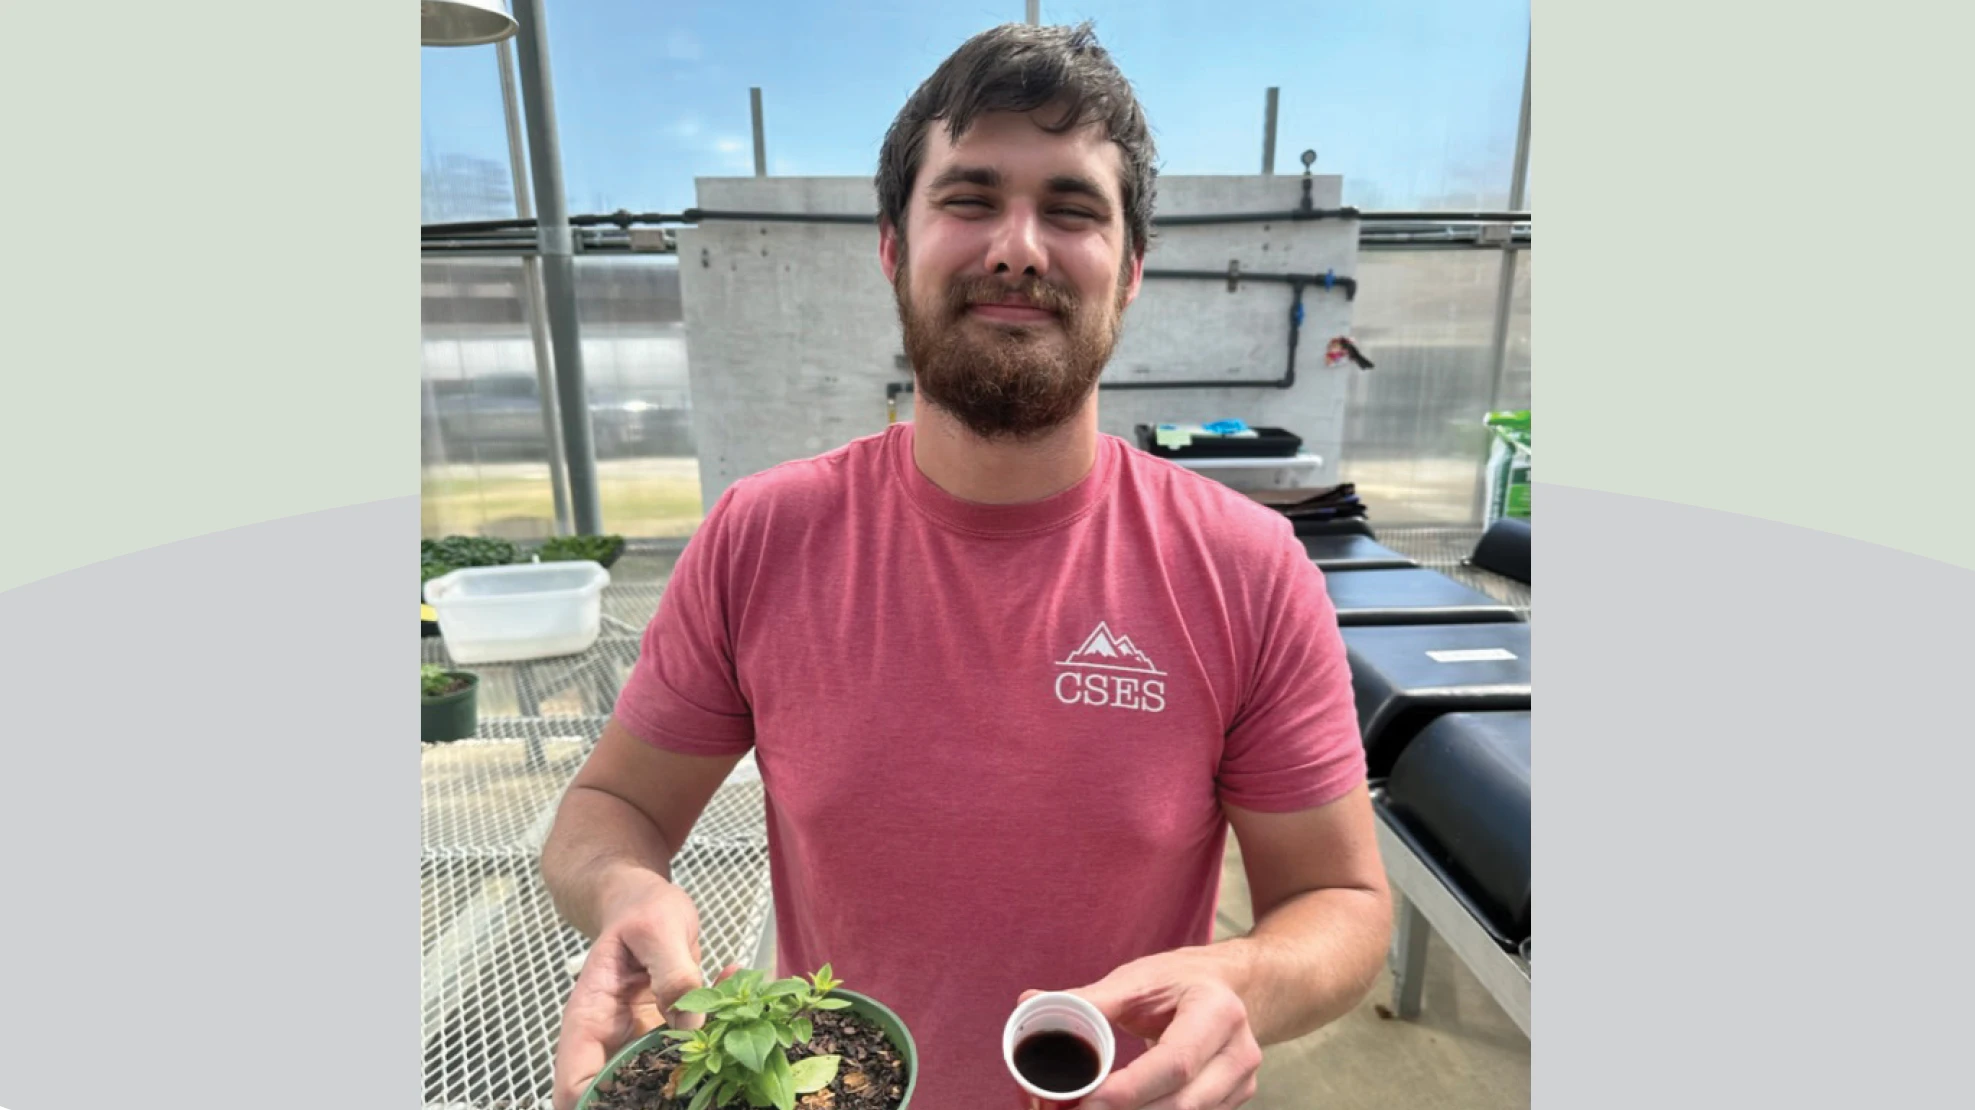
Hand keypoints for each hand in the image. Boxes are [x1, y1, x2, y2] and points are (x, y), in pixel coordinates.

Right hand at [551, 872, 737, 1109]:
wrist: (647, 903)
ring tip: (731, 1043)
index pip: (575, 1087)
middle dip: (658, 1098)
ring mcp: (641, 1042)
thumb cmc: (639, 910)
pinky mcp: (670, 1035)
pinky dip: (718, 1038)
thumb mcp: (657, 929)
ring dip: (698, 1070)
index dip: (598, 1105)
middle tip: (705, 1078)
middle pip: (620, 1095)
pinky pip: (694, 1051)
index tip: (643, 1102)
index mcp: (591, 1021)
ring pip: (663, 1081)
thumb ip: (673, 974)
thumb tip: (690, 1022)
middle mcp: (611, 1041)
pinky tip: (735, 1002)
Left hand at [1033, 948, 1262, 1109]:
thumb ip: (1088, 999)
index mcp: (1217, 1012)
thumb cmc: (1178, 981)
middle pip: (1181, 1103)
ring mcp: (1241, 1082)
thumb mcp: (1138, 980)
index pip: (1174, 1063)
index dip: (1130, 1090)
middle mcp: (1238, 1052)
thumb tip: (1030, 1004)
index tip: (1085, 1101)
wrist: (1231, 988)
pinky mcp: (1234, 1101)